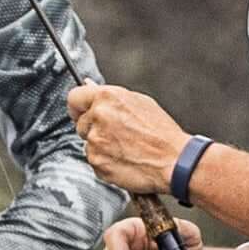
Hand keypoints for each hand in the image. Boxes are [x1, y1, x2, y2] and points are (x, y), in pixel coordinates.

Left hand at [65, 79, 193, 200]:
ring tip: (127, 148)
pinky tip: (125, 159)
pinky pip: (95, 161)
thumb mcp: (140, 103)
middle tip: (117, 135)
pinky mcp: (97, 162)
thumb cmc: (162, 133)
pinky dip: (106, 162)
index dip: (78, 107)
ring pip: (89, 144)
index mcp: (107, 97)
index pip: (74, 97)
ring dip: (102, 147)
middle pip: (81, 124)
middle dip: (94, 129)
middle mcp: (98, 116)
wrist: (174, 161)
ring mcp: (95, 141)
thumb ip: (111, 97)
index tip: (81, 113)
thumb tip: (89, 87)